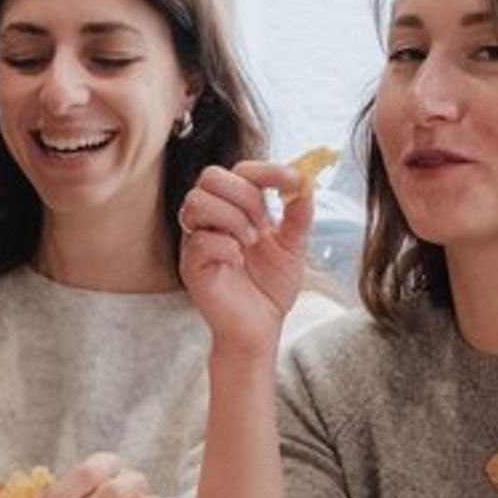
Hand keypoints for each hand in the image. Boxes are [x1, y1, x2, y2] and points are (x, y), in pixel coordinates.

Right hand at [178, 162, 314, 359]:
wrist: (261, 327)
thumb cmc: (271, 286)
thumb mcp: (293, 246)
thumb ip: (298, 214)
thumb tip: (305, 181)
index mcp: (235, 207)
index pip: (240, 170)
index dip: (266, 170)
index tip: (292, 181)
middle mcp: (211, 219)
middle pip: (210, 177)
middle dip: (244, 196)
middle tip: (263, 227)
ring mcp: (197, 241)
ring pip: (197, 202)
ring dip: (232, 218)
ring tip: (251, 243)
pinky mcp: (191, 266)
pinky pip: (199, 240)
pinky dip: (225, 246)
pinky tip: (239, 261)